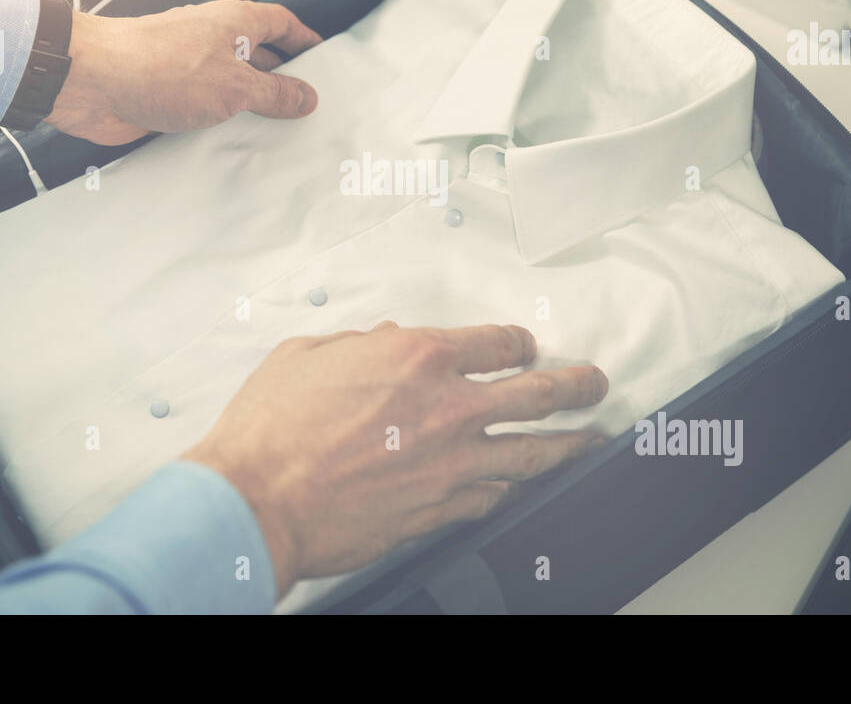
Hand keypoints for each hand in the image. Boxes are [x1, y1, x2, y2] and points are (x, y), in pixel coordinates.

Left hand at [45, 0, 322, 144]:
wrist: (91, 81)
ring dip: (251, 108)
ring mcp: (188, 68)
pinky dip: (222, 125)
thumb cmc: (162, 68)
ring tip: (280, 137)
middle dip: (282, 79)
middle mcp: (211, 41)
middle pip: (257, 55)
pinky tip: (235, 149)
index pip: (279, 22)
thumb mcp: (234, 85)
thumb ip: (273, 93)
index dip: (303, 37)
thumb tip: (307, 97)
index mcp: (233, 23)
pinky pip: (205, 110)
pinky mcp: (167, 96)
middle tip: (308, 108)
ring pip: (230, 87)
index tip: (323, 57)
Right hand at [182, 323, 607, 596]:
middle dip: (576, 385)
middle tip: (593, 383)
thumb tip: (377, 341)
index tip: (524, 346)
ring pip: (534, 453)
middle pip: (539, 393)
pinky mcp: (440, 509)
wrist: (257, 501)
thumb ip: (355, 344)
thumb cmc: (271, 429)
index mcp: (418, 356)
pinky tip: (528, 487)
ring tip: (593, 439)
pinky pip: (495, 497)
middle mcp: (448, 407)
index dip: (517, 342)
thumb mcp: (306, 356)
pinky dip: (515, 489)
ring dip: (571, 444)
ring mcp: (451, 464)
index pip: (496, 342)